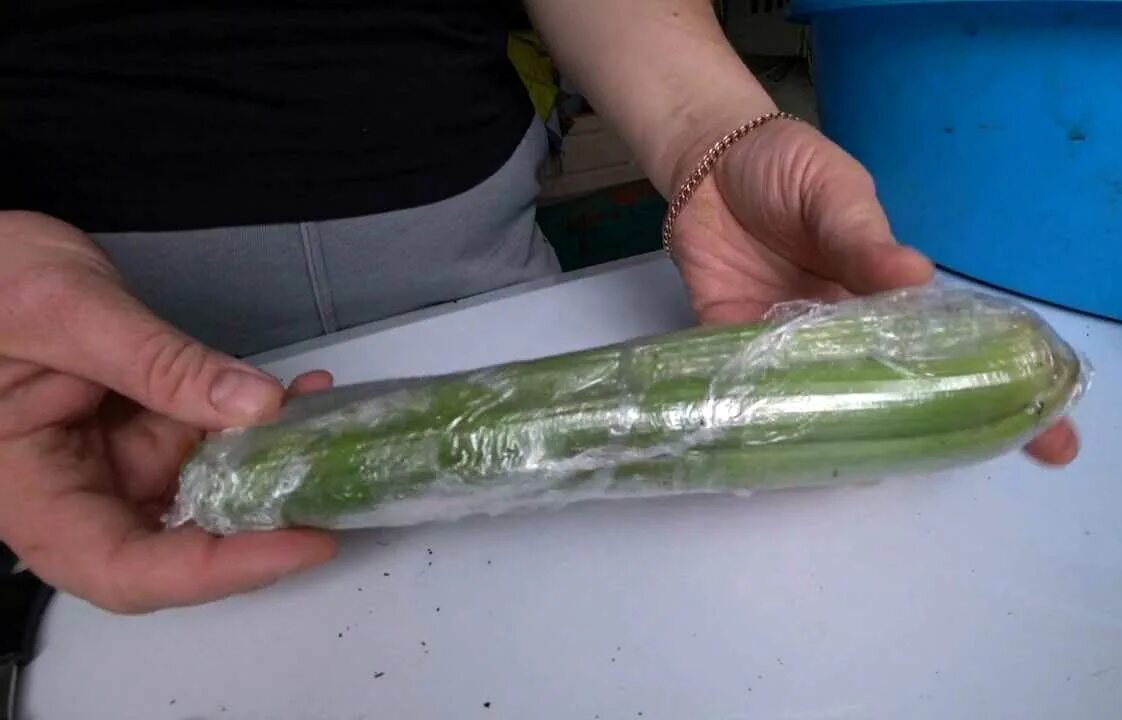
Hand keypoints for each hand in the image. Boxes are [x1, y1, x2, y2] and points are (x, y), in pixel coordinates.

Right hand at [0, 212, 336, 612]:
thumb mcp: (67, 312)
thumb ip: (159, 363)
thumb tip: (261, 406)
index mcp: (31, 495)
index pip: (126, 568)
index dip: (219, 570)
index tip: (302, 545)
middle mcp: (78, 494)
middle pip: (177, 545)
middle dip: (263, 527)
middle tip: (335, 496)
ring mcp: (115, 461)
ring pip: (208, 492)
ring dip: (273, 467)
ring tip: (327, 425)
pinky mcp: (143, 428)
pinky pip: (210, 439)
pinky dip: (258, 422)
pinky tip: (303, 393)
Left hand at [668, 120, 1078, 465]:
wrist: (708, 156)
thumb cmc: (787, 165)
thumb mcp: (834, 188)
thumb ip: (863, 236)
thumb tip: (915, 276)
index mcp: (879, 293)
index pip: (944, 347)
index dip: (992, 391)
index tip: (1048, 440)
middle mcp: (835, 326)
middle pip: (880, 386)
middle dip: (913, 427)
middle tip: (935, 462)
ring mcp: (780, 337)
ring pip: (812, 395)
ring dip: (828, 425)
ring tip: (854, 462)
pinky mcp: (724, 333)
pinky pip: (737, 379)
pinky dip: (748, 401)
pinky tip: (765, 430)